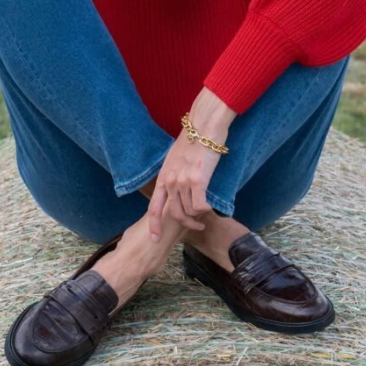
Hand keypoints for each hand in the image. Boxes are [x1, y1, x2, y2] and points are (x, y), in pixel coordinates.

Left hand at [146, 90, 235, 242]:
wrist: (204, 126)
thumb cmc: (194, 140)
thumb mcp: (176, 159)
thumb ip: (174, 175)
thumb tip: (178, 189)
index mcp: (163, 177)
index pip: (154, 207)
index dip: (154, 225)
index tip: (155, 239)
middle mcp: (170, 181)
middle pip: (175, 214)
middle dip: (187, 223)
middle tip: (197, 225)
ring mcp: (182, 181)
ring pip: (190, 211)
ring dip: (199, 216)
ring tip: (206, 212)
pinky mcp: (198, 180)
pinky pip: (201, 206)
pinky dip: (207, 209)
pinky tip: (212, 205)